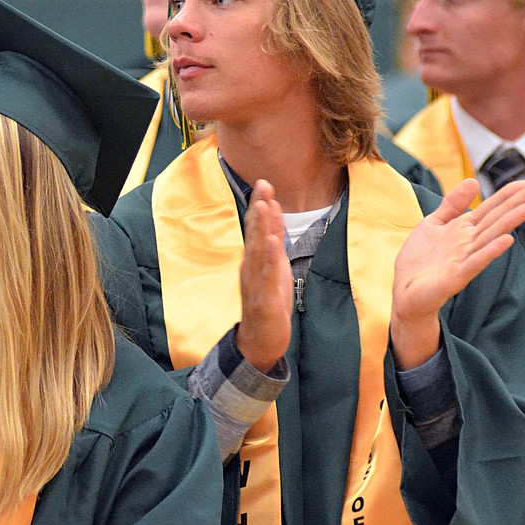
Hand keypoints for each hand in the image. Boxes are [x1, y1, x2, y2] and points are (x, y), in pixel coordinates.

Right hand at [236, 179, 291, 372]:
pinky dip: (268, 258)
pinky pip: (266, 276)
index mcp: (253, 261)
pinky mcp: (264, 299)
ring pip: (257, 251)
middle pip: (254, 234)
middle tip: (262, 184)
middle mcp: (250, 268)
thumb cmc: (268, 303)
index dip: (259, 205)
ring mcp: (256, 283)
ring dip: (259, 228)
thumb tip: (273, 213)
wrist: (260, 342)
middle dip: (258, 209)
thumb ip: (273, 241)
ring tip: (263, 205)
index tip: (263, 183)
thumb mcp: (274, 267)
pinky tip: (272, 242)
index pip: (256, 229)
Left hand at [391, 178, 524, 368]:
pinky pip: (475, 262)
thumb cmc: (419, 260)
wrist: (404, 292)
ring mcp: (464, 260)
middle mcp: (468, 243)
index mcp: (463, 229)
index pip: (489, 209)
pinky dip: (490, 252)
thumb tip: (473, 180)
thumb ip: (453, 204)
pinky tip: (506, 241)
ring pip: (489, 238)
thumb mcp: (433, 223)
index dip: (507, 195)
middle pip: (494, 220)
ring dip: (508, 223)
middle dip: (514, 205)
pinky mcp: (456, 277)